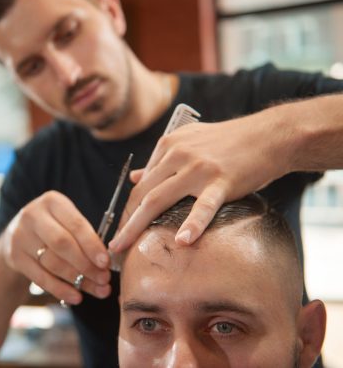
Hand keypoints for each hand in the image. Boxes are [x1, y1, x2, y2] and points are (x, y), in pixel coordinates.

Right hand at [3, 191, 110, 304]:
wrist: (17, 233)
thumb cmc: (54, 226)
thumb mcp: (67, 220)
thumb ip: (85, 235)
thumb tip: (106, 263)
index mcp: (52, 201)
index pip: (76, 224)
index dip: (92, 245)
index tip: (106, 262)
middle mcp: (33, 216)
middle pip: (63, 244)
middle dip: (86, 264)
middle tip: (104, 278)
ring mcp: (20, 236)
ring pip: (53, 263)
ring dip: (78, 279)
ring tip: (98, 289)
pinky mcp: (15, 257)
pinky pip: (40, 278)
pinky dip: (61, 289)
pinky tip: (76, 297)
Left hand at [109, 113, 287, 251]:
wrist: (269, 135)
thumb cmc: (228, 142)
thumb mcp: (188, 142)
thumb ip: (160, 160)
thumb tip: (135, 177)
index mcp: (168, 146)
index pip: (141, 183)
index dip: (128, 209)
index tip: (121, 228)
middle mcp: (177, 154)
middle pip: (142, 193)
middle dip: (124, 221)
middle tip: (113, 245)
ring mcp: (198, 168)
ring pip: (159, 199)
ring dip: (137, 226)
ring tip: (124, 247)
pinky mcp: (221, 180)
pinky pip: (204, 206)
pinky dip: (192, 224)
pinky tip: (182, 240)